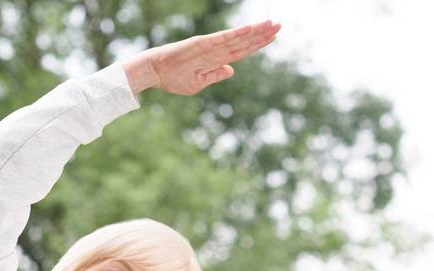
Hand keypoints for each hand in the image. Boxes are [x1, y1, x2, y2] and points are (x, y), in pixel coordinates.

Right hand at [122, 19, 280, 95]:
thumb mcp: (198, 84)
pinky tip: (250, 29)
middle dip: (262, 34)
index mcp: (216, 61)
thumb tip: (232, 70)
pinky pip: (223, 38)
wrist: (154, 73)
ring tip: (271, 24)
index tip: (272, 38)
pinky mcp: (202, 44)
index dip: (257, 44)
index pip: (242, 51)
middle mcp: (216, 51)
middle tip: (279, 25)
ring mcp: (210, 46)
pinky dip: (237, 33)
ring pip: (237, 38)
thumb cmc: (172, 80)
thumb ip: (215, 75)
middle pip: (244, 42)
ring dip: (254, 31)